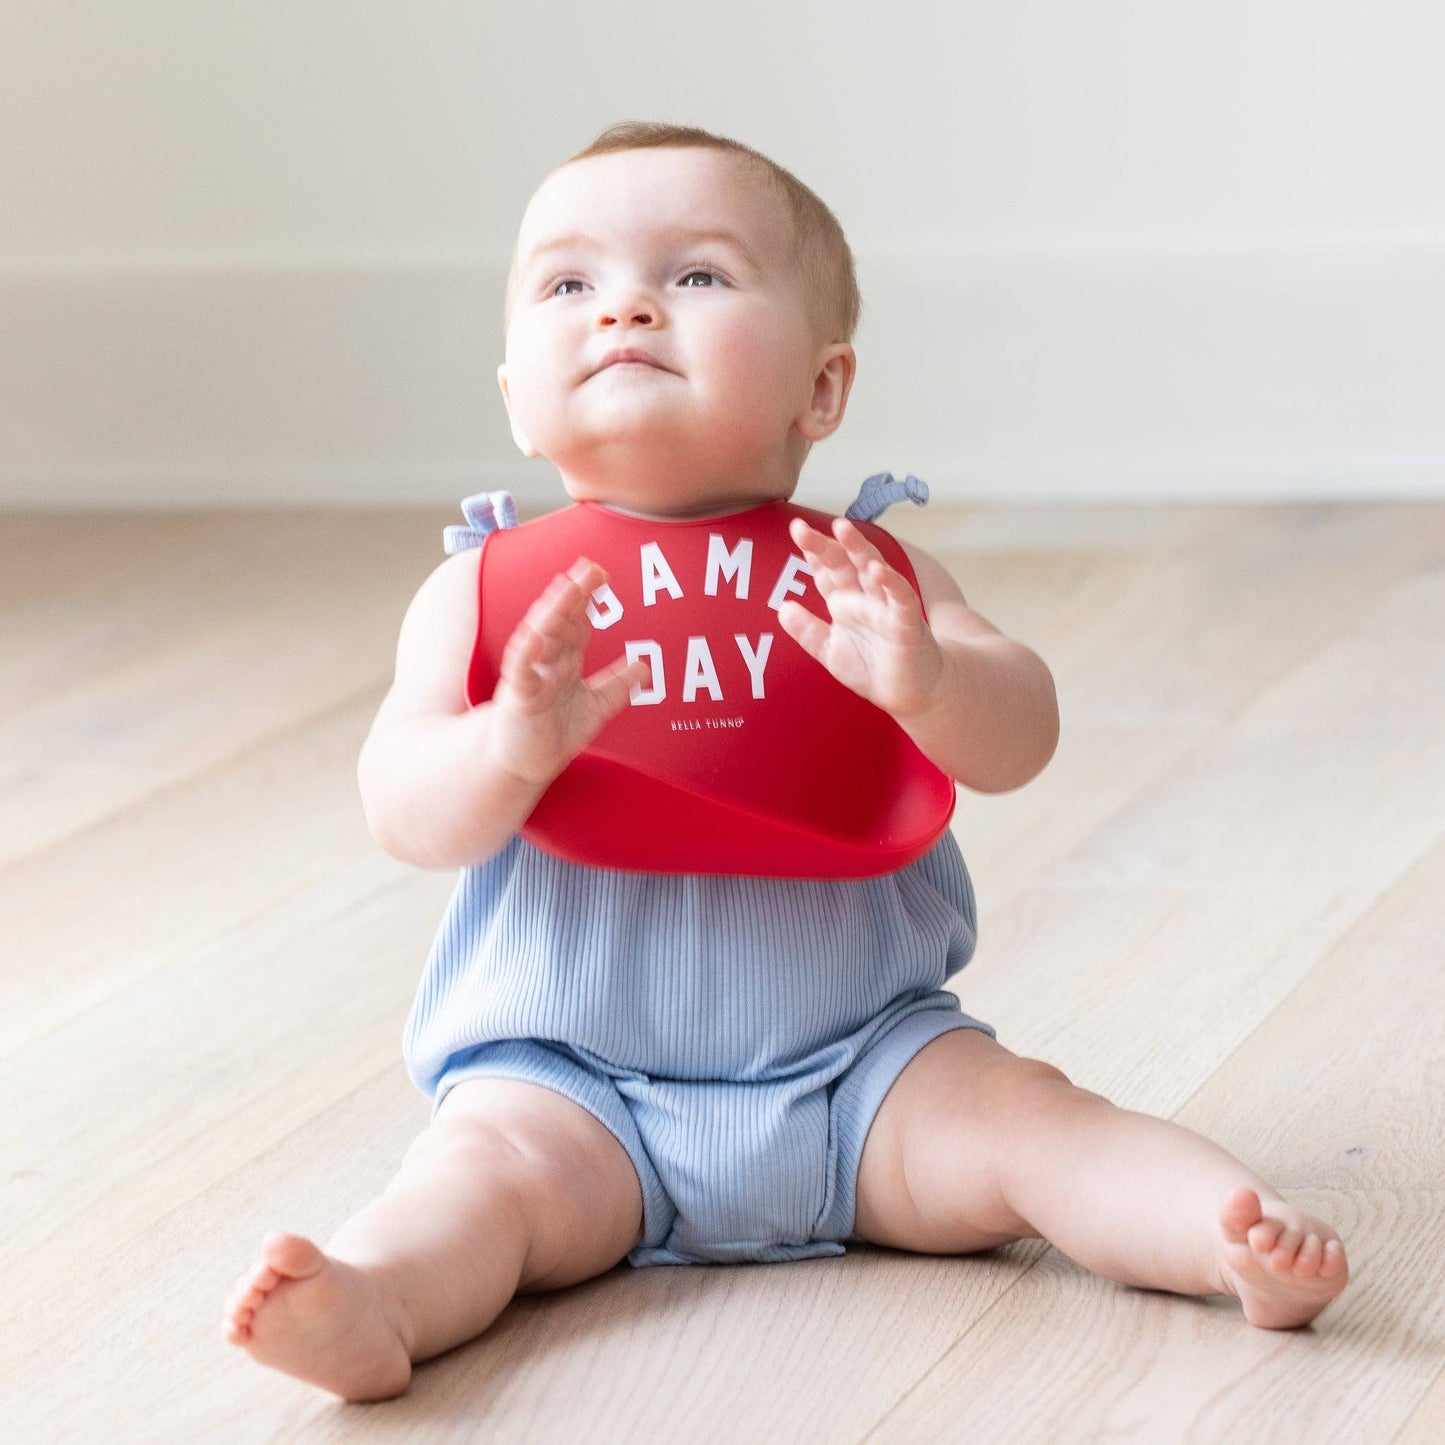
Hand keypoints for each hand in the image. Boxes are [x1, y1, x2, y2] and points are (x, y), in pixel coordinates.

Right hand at [490, 557, 650, 785]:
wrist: (525, 765)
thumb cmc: (553, 733)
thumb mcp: (596, 708)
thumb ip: (618, 686)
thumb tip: (646, 666)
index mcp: (564, 661)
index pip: (577, 622)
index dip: (588, 599)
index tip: (602, 574)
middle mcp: (546, 662)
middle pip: (560, 621)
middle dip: (574, 594)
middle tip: (591, 568)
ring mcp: (530, 675)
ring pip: (541, 636)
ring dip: (553, 611)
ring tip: (566, 588)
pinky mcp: (518, 696)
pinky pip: (522, 670)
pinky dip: (529, 651)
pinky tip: (537, 633)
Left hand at [777, 516, 944, 718]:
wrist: (907, 694)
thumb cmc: (871, 668)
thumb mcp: (829, 651)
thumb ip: (807, 631)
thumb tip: (783, 608)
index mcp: (845, 601)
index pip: (826, 570)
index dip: (813, 552)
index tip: (796, 531)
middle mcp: (864, 596)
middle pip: (843, 562)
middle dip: (824, 544)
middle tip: (799, 529)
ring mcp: (886, 605)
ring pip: (872, 568)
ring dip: (858, 548)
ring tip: (841, 528)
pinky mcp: (906, 621)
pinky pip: (900, 596)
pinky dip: (890, 582)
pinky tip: (876, 570)